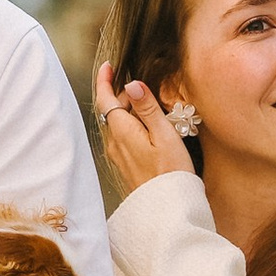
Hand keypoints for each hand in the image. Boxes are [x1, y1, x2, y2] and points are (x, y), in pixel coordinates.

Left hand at [95, 63, 196, 199]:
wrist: (167, 209)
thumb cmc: (171, 173)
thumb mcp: (165, 134)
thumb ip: (148, 108)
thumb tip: (132, 84)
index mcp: (122, 131)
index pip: (104, 100)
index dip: (104, 80)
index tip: (108, 66)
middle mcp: (114, 143)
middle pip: (112, 110)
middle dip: (124, 95)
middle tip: (145, 88)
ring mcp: (118, 155)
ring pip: (118, 124)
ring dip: (130, 111)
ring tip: (151, 107)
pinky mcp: (125, 164)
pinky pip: (123, 137)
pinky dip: (132, 125)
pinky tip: (150, 128)